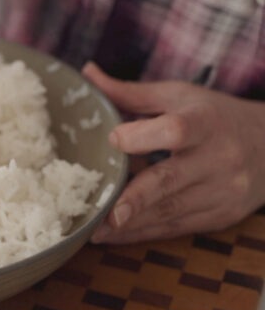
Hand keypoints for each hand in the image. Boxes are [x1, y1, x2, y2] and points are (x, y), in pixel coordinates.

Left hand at [83, 62, 264, 243]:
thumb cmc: (215, 117)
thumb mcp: (179, 97)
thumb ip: (131, 93)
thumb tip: (88, 73)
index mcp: (206, 122)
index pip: (175, 130)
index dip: (142, 136)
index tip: (114, 139)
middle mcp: (218, 158)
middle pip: (170, 180)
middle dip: (136, 199)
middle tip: (105, 214)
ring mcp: (222, 191)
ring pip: (170, 211)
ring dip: (130, 224)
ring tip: (94, 230)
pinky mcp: (220, 216)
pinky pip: (176, 228)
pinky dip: (143, 233)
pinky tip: (115, 236)